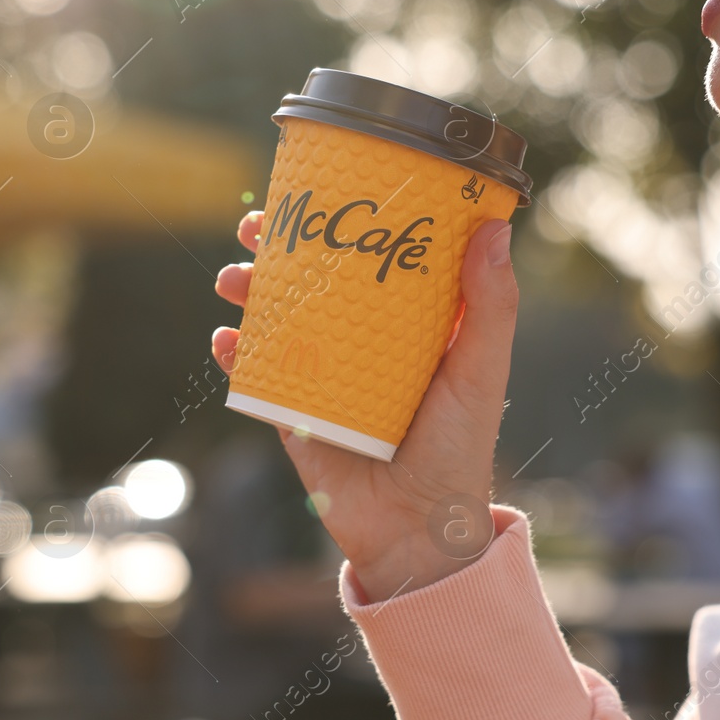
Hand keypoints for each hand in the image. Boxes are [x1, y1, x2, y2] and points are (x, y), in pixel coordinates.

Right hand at [212, 210, 518, 601]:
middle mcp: (357, 342)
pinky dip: (232, 353)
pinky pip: (253, 374)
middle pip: (307, 278)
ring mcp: (320, 375)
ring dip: (245, 292)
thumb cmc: (460, 449)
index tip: (313, 189)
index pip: (365, 256)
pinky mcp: (291, 414)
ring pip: (272, 318)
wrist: (419, 530)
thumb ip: (489, 307)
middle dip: (273, 248)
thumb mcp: (480, 371)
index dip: (336, 220)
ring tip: (232, 281)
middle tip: (252, 227)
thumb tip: (495, 229)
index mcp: (402, 322)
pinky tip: (224, 339)